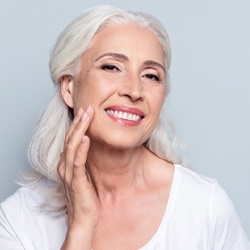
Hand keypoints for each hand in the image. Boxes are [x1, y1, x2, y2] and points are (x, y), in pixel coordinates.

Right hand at [57, 105, 98, 248]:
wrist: (83, 218)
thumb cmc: (85, 196)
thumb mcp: (83, 174)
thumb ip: (81, 161)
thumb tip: (84, 147)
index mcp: (66, 164)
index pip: (70, 140)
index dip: (77, 125)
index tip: (85, 112)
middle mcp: (64, 166)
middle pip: (70, 139)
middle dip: (79, 122)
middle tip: (87, 107)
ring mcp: (69, 174)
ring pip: (72, 146)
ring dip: (79, 130)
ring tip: (87, 115)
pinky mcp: (76, 181)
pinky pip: (78, 162)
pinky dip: (81, 149)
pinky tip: (86, 138)